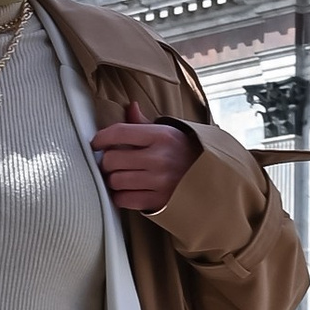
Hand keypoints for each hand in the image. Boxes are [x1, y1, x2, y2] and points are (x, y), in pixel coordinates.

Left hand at [93, 99, 195, 216]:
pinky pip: (124, 200)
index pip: (120, 132)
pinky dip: (120, 196)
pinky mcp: (158, 202)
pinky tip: (127, 190)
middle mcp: (159, 158)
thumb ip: (145, 123)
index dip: (101, 138)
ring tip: (120, 176)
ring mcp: (159, 182)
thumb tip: (130, 107)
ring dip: (112, 179)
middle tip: (110, 162)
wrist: (213, 177)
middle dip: (106, 161)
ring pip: (115, 181)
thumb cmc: (187, 152)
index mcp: (161, 136)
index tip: (96, 143)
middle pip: (111, 160)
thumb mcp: (170, 132)